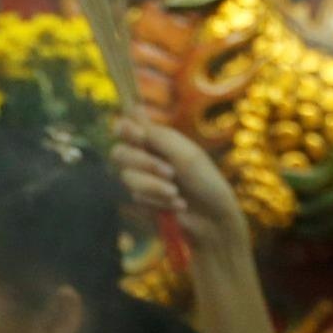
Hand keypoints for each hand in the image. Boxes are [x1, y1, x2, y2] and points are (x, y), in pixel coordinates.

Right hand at [111, 116, 246, 255]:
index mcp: (156, 139)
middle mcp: (145, 156)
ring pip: (128, 178)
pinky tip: (179, 205)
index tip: (139, 135)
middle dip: (144, 163)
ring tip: (177, 193)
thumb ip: (158, 136)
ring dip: (154, 186)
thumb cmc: (206, 182)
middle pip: (119, 153)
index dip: (125, 129)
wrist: (213, 219)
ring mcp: (142, 180)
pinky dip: (159, 201)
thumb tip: (132, 113)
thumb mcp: (186, 155)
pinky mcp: (143, 201)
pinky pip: (138, 198)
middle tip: (171, 173)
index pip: (126, 126)